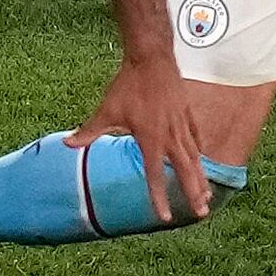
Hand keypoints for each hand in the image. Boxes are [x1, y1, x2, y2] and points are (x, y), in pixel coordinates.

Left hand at [73, 57, 224, 223]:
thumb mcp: (106, 110)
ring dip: (201, 177)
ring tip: (207, 195)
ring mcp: (182, 125)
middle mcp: (170, 136)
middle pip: (186, 170)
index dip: (158, 197)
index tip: (164, 217)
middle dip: (194, 193)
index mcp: (150, 139)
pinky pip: (196, 138)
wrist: (151, 58)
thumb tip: (68, 143)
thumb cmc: (128, 85)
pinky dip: (199, 152)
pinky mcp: (187, 114)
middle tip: (201, 212)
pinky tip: (202, 161)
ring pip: (195, 157)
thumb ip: (89, 131)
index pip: (155, 175)